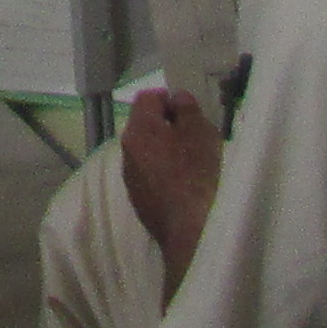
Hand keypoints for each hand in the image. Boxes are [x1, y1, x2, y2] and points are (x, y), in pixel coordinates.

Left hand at [121, 85, 227, 290]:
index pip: (146, 98)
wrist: (189, 228)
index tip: (188, 111)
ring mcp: (130, 179)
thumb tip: (177, 98)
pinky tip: (184, 185)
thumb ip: (187, 109)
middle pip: (144, 126)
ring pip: (146, 153)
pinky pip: (149, 176)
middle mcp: (126, 152)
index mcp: (138, 130)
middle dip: (166, 126)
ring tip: (191, 162)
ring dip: (164, 151)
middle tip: (194, 135)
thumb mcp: (200, 132)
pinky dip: (163, 173)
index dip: (168, 98)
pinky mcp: (138, 201)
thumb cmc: (196, 173)